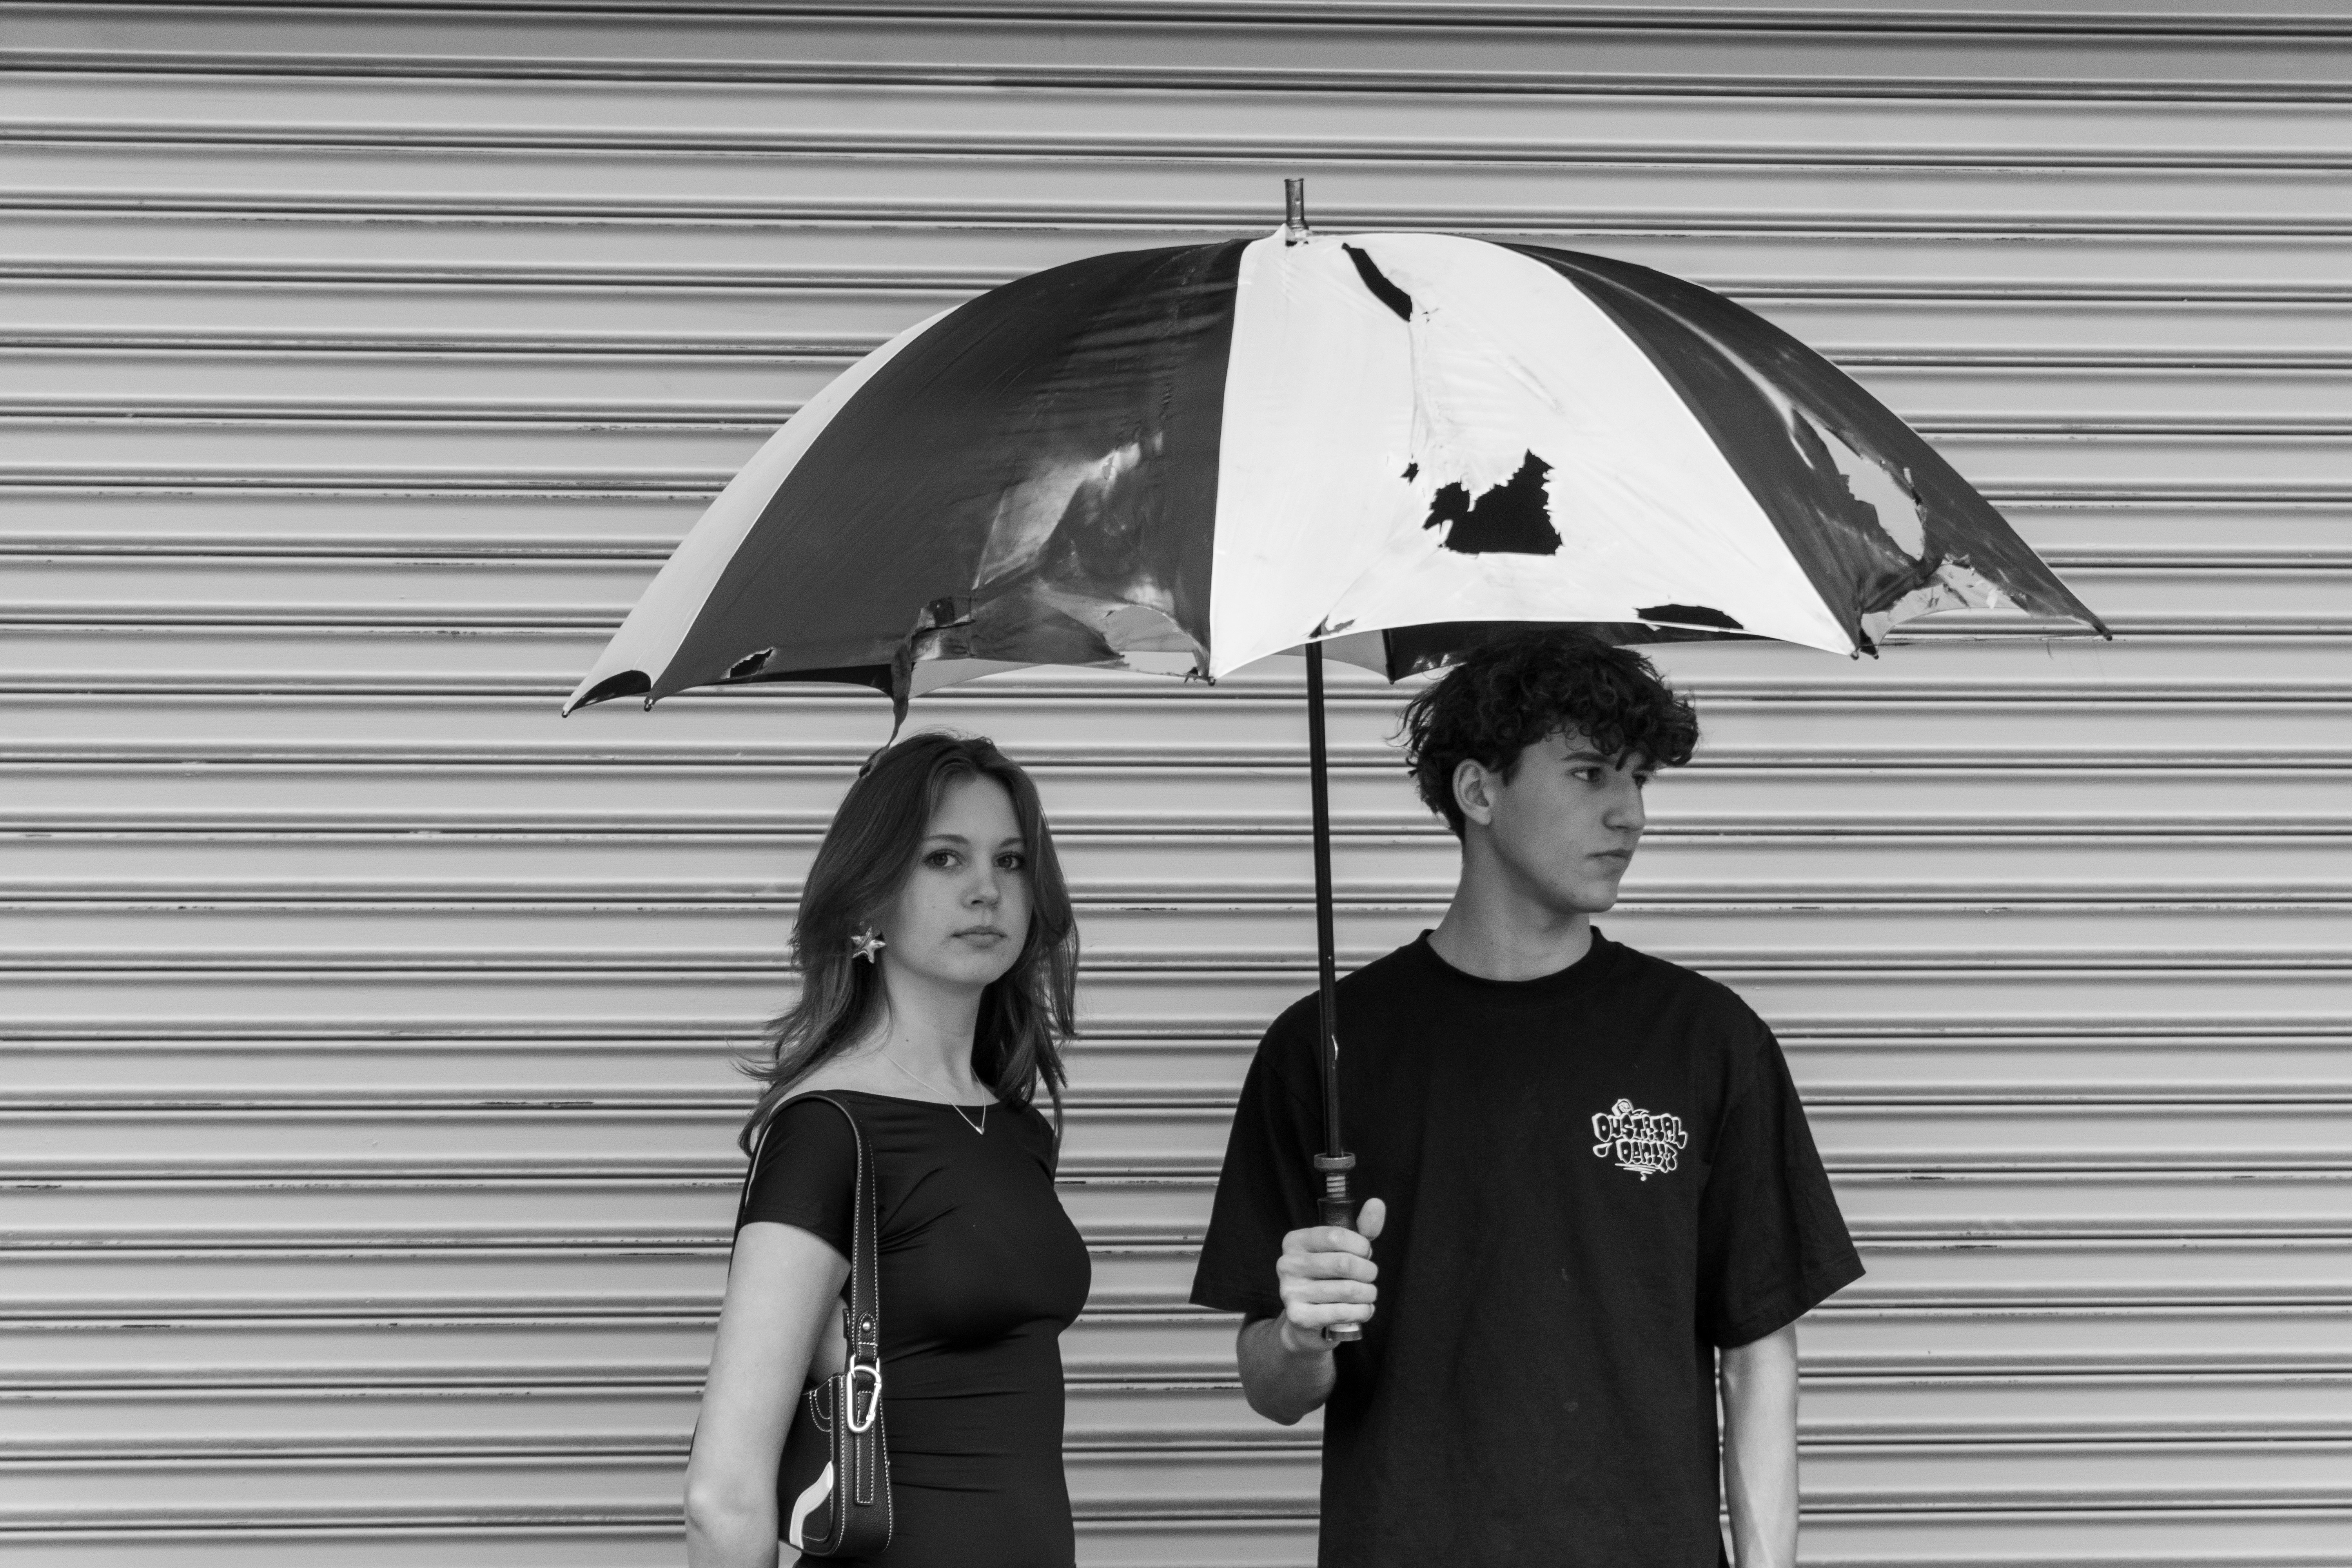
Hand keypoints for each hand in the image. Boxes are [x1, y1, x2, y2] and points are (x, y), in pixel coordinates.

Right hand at [1272, 1197, 1386, 1351]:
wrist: (1307, 1320)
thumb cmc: (1329, 1277)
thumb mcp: (1344, 1249)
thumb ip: (1362, 1227)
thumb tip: (1377, 1203)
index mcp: (1295, 1241)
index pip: (1335, 1235)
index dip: (1361, 1245)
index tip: (1366, 1253)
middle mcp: (1287, 1264)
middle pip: (1344, 1263)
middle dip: (1368, 1271)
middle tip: (1370, 1276)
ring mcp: (1290, 1291)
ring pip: (1347, 1290)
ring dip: (1368, 1294)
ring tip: (1368, 1294)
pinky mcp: (1299, 1316)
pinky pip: (1343, 1312)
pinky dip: (1362, 1311)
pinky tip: (1363, 1309)